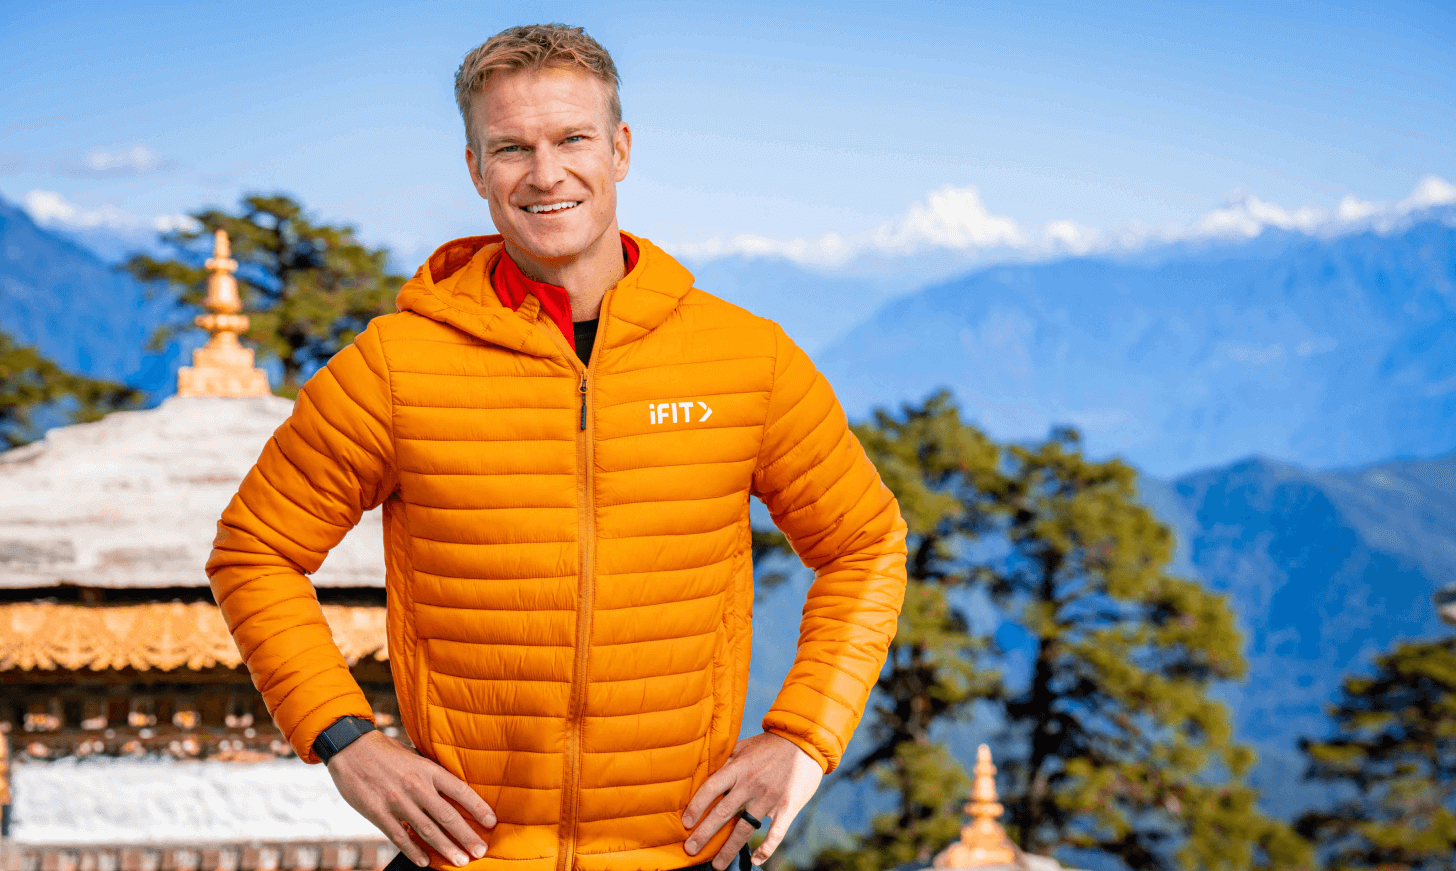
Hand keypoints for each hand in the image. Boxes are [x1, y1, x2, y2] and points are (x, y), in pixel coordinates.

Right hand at [326, 730, 495, 866]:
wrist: (350, 748)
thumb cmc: (385, 751)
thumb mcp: (414, 755)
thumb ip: (431, 771)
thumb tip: (453, 787)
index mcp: (428, 769)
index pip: (460, 790)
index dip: (478, 807)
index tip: (492, 822)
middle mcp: (416, 785)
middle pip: (447, 816)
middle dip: (466, 836)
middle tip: (480, 851)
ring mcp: (397, 801)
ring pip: (427, 830)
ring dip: (445, 848)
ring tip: (460, 861)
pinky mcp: (378, 813)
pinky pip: (400, 837)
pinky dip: (413, 851)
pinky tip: (425, 862)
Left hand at [681, 732, 823, 868]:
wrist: (805, 742)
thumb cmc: (771, 744)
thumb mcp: (745, 745)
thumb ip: (726, 759)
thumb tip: (704, 770)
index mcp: (739, 768)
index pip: (711, 789)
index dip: (696, 807)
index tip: (686, 823)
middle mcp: (751, 784)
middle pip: (723, 813)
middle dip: (704, 834)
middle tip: (690, 850)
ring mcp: (769, 798)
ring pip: (744, 829)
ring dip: (729, 849)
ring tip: (717, 865)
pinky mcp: (787, 808)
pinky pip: (775, 834)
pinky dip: (766, 849)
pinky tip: (756, 860)